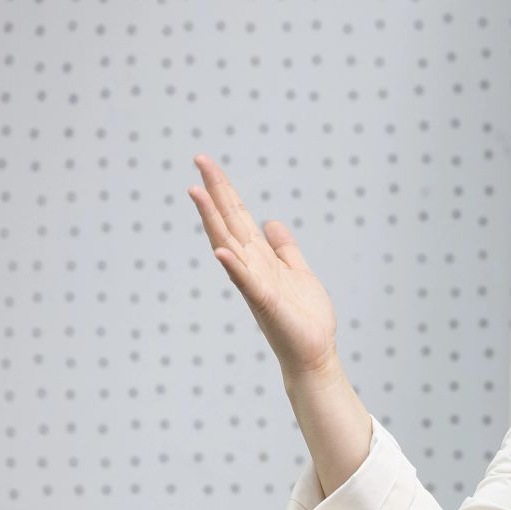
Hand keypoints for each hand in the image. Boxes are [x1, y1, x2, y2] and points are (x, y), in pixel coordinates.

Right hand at [189, 154, 339, 379]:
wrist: (313, 351)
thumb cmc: (304, 316)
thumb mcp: (297, 271)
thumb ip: (285, 247)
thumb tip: (272, 222)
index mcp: (259, 256)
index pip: (237, 216)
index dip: (224, 190)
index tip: (207, 164)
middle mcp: (251, 265)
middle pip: (228, 221)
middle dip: (215, 191)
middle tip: (199, 159)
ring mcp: (254, 282)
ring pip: (228, 244)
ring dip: (212, 219)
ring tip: (197, 192)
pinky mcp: (264, 301)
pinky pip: (245, 281)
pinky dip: (233, 266)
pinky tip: (220, 250)